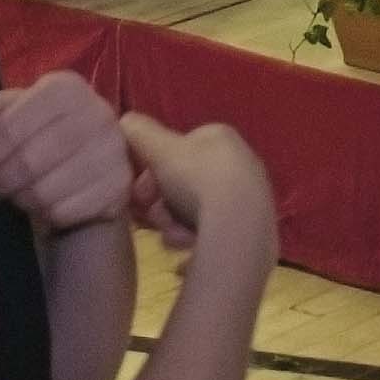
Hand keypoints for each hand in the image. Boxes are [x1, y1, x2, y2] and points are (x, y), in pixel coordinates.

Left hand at [0, 73, 133, 236]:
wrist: (96, 159)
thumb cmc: (47, 132)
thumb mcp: (19, 114)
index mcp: (66, 88)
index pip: (12, 126)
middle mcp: (97, 112)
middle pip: (29, 160)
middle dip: (1, 180)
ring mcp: (112, 151)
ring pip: (46, 190)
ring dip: (22, 199)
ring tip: (16, 196)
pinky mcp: (120, 186)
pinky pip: (67, 210)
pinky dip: (47, 215)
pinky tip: (43, 208)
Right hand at [116, 115, 276, 262]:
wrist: (238, 230)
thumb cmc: (197, 180)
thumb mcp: (159, 149)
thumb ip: (138, 132)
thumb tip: (125, 121)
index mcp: (221, 138)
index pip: (178, 149)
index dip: (153, 170)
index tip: (140, 192)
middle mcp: (241, 163)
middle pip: (186, 183)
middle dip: (163, 203)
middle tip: (153, 219)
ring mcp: (251, 198)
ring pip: (198, 211)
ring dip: (176, 226)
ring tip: (173, 239)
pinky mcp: (254, 231)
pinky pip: (215, 236)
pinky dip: (197, 244)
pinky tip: (186, 257)